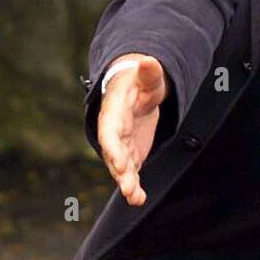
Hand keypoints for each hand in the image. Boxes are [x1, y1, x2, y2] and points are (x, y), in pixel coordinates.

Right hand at [97, 54, 168, 205]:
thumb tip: (149, 60)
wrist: (136, 92)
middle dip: (120, 170)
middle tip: (128, 187)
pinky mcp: (130, 155)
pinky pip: (131, 174)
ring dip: (127, 183)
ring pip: (121, 168)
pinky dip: (134, 187)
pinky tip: (139, 199)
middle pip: (114, 154)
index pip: (110, 132)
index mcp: (113, 114)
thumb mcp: (147, 76)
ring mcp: (121, 146)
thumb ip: (149, 72)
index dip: (113, 148)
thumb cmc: (140, 82)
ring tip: (135, 198)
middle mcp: (113, 133)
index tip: (120, 162)